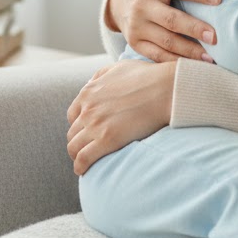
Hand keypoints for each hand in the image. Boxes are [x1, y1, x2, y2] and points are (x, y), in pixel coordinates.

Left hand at [67, 60, 174, 174]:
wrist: (164, 89)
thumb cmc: (147, 77)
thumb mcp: (118, 67)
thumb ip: (102, 74)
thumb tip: (93, 83)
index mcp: (89, 92)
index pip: (73, 116)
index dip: (79, 126)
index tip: (87, 133)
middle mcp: (88, 109)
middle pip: (72, 133)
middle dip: (78, 141)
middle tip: (87, 149)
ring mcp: (96, 125)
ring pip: (74, 147)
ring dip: (76, 155)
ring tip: (83, 162)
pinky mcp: (107, 140)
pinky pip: (83, 158)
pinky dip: (80, 166)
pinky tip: (83, 170)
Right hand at [107, 0, 221, 62]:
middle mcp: (142, 5)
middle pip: (171, 19)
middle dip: (195, 29)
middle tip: (217, 36)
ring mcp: (137, 26)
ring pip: (165, 41)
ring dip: (189, 51)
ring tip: (211, 57)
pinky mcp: (135, 43)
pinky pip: (157, 56)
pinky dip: (176, 62)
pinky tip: (194, 65)